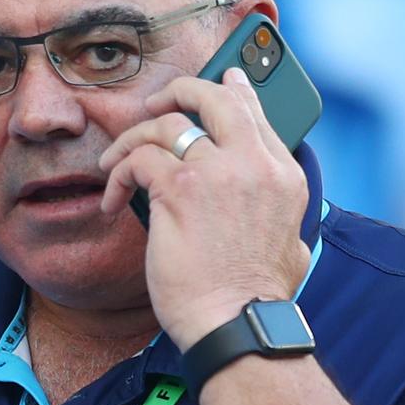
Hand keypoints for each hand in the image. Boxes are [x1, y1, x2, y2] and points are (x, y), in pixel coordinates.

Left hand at [99, 67, 310, 350]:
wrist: (238, 325)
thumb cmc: (256, 299)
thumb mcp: (290, 244)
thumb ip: (280, 213)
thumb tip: (271, 208)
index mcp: (283, 176)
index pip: (255, 114)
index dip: (233, 91)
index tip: (221, 79)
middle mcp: (254, 164)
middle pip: (214, 98)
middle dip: (181, 90)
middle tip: (157, 103)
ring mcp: (216, 172)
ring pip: (166, 123)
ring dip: (134, 138)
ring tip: (116, 160)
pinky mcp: (178, 189)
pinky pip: (138, 159)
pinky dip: (118, 174)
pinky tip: (113, 199)